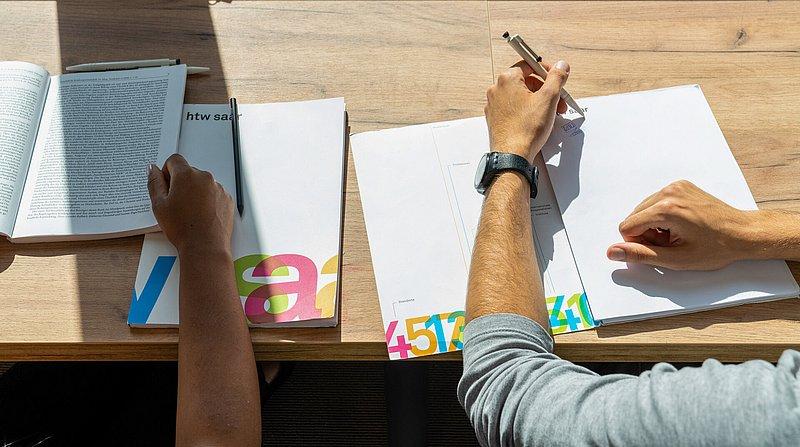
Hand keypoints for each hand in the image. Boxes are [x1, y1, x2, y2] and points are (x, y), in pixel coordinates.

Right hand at [147, 154, 233, 254]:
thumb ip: (154, 183)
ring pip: (202, 183)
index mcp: (187, 175)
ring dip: (195, 192)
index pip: (174, 160)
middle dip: (181, 183)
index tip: (166, 184)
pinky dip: (207, 200)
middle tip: (175, 203)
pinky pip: (214, 193)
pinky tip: (201, 215)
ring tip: (189, 212)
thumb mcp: (159, 205)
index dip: (167, 171)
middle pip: (189, 172)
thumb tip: (153, 169)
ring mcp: (218, 188)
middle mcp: (205, 177)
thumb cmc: (183, 228)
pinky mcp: (227, 199)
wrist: (205, 246)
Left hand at [484, 60, 569, 161]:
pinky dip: (527, 111)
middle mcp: (497, 89)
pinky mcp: (496, 119)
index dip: (546, 70)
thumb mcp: (548, 98)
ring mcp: (494, 105)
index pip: (529, 64)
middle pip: (526, 81)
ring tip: (552, 113)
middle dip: (545, 90)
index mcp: (507, 79)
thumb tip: (561, 66)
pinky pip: (514, 108)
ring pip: (521, 96)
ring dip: (539, 101)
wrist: (512, 155)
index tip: (557, 78)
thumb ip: (557, 77)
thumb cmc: (527, 129)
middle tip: (559, 101)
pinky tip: (538, 121)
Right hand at [606, 180, 754, 269]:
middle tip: (671, 243)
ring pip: (643, 209)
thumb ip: (640, 255)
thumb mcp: (676, 259)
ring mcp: (676, 186)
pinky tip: (681, 225)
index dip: (639, 244)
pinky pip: (656, 202)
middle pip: (634, 216)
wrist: (743, 233)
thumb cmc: (716, 248)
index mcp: (666, 209)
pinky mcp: (681, 186)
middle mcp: (669, 192)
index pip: (627, 226)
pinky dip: (662, 216)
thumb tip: (611, 252)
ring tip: (678, 235)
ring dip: (653, 225)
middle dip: (646, 234)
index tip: (661, 249)